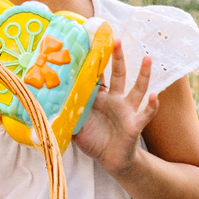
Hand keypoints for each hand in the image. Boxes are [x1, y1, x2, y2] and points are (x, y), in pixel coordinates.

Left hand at [72, 40, 158, 173]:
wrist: (110, 159)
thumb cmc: (93, 140)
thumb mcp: (74, 127)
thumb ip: (63, 116)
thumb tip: (44, 108)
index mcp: (99, 98)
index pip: (97, 76)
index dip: (94, 62)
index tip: (91, 43)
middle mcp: (115, 100)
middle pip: (117, 75)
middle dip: (117, 57)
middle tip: (117, 39)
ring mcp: (126, 110)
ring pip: (136, 89)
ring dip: (143, 74)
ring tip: (147, 59)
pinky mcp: (135, 124)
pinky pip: (145, 114)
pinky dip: (151, 106)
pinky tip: (154, 96)